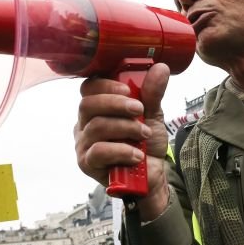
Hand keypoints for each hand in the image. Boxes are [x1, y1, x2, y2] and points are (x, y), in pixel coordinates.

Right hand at [75, 62, 171, 218]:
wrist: (153, 176)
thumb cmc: (146, 143)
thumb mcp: (152, 115)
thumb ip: (152, 93)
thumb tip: (160, 68)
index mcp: (97, 107)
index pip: (89, 87)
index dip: (106, 85)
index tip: (128, 89)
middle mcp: (85, 124)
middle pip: (87, 105)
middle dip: (116, 104)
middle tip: (139, 110)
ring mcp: (83, 144)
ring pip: (96, 127)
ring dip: (125, 128)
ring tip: (144, 134)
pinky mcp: (87, 163)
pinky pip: (98, 151)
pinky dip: (121, 150)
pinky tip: (136, 154)